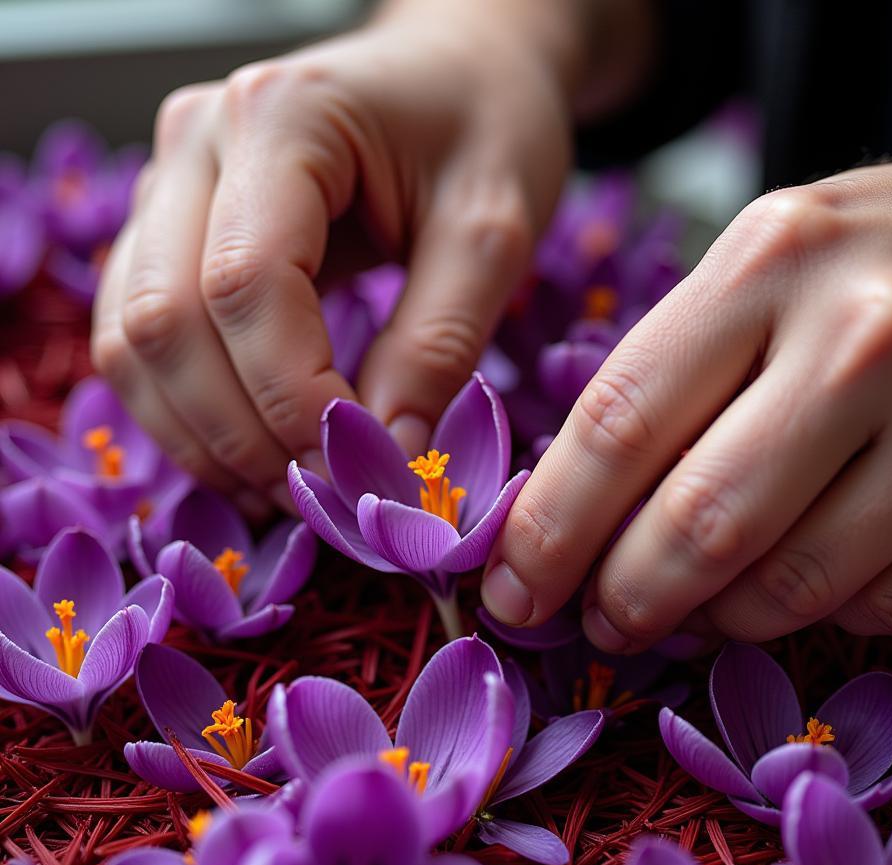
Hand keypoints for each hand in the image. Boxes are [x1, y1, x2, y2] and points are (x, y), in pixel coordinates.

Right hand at [91, 0, 580, 506]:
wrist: (457, 75)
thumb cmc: (486, 131)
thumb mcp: (494, 233)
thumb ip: (438, 343)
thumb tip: (387, 456)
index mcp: (280, 118)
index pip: (247, 284)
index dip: (295, 397)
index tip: (365, 465)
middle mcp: (194, 143)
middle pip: (167, 322)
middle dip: (244, 434)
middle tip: (326, 498)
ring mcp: (168, 186)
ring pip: (133, 342)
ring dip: (204, 437)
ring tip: (292, 491)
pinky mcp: (169, 232)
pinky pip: (141, 342)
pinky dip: (188, 414)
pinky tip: (255, 454)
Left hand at [483, 136, 891, 648]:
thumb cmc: (890, 255)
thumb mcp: (773, 258)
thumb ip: (675, 363)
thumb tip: (573, 500)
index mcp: (773, 264)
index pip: (619, 423)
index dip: (548, 527)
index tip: (513, 586)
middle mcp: (865, 345)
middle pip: (695, 525)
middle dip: (621, 598)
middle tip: (594, 622)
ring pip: (783, 588)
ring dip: (712, 618)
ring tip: (686, 606)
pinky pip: (872, 607)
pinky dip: (811, 612)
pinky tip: (792, 581)